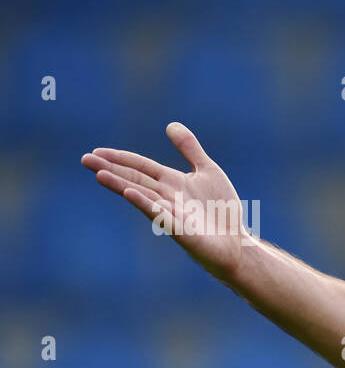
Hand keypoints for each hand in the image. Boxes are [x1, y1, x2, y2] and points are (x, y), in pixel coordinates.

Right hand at [81, 123, 247, 280]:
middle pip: (135, 179)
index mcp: (171, 182)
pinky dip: (145, 204)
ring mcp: (172, 214)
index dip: (120, 158)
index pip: (141, 167)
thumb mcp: (208, 171)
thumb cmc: (222, 210)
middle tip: (84, 159)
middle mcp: (167, 197)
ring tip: (99, 175)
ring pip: (143, 196)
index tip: (96, 151)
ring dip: (121, 185)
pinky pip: (161, 216)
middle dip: (111, 169)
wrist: (237, 243)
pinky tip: (130, 194)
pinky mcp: (182, 231)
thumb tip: (170, 124)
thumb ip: (190, 149)